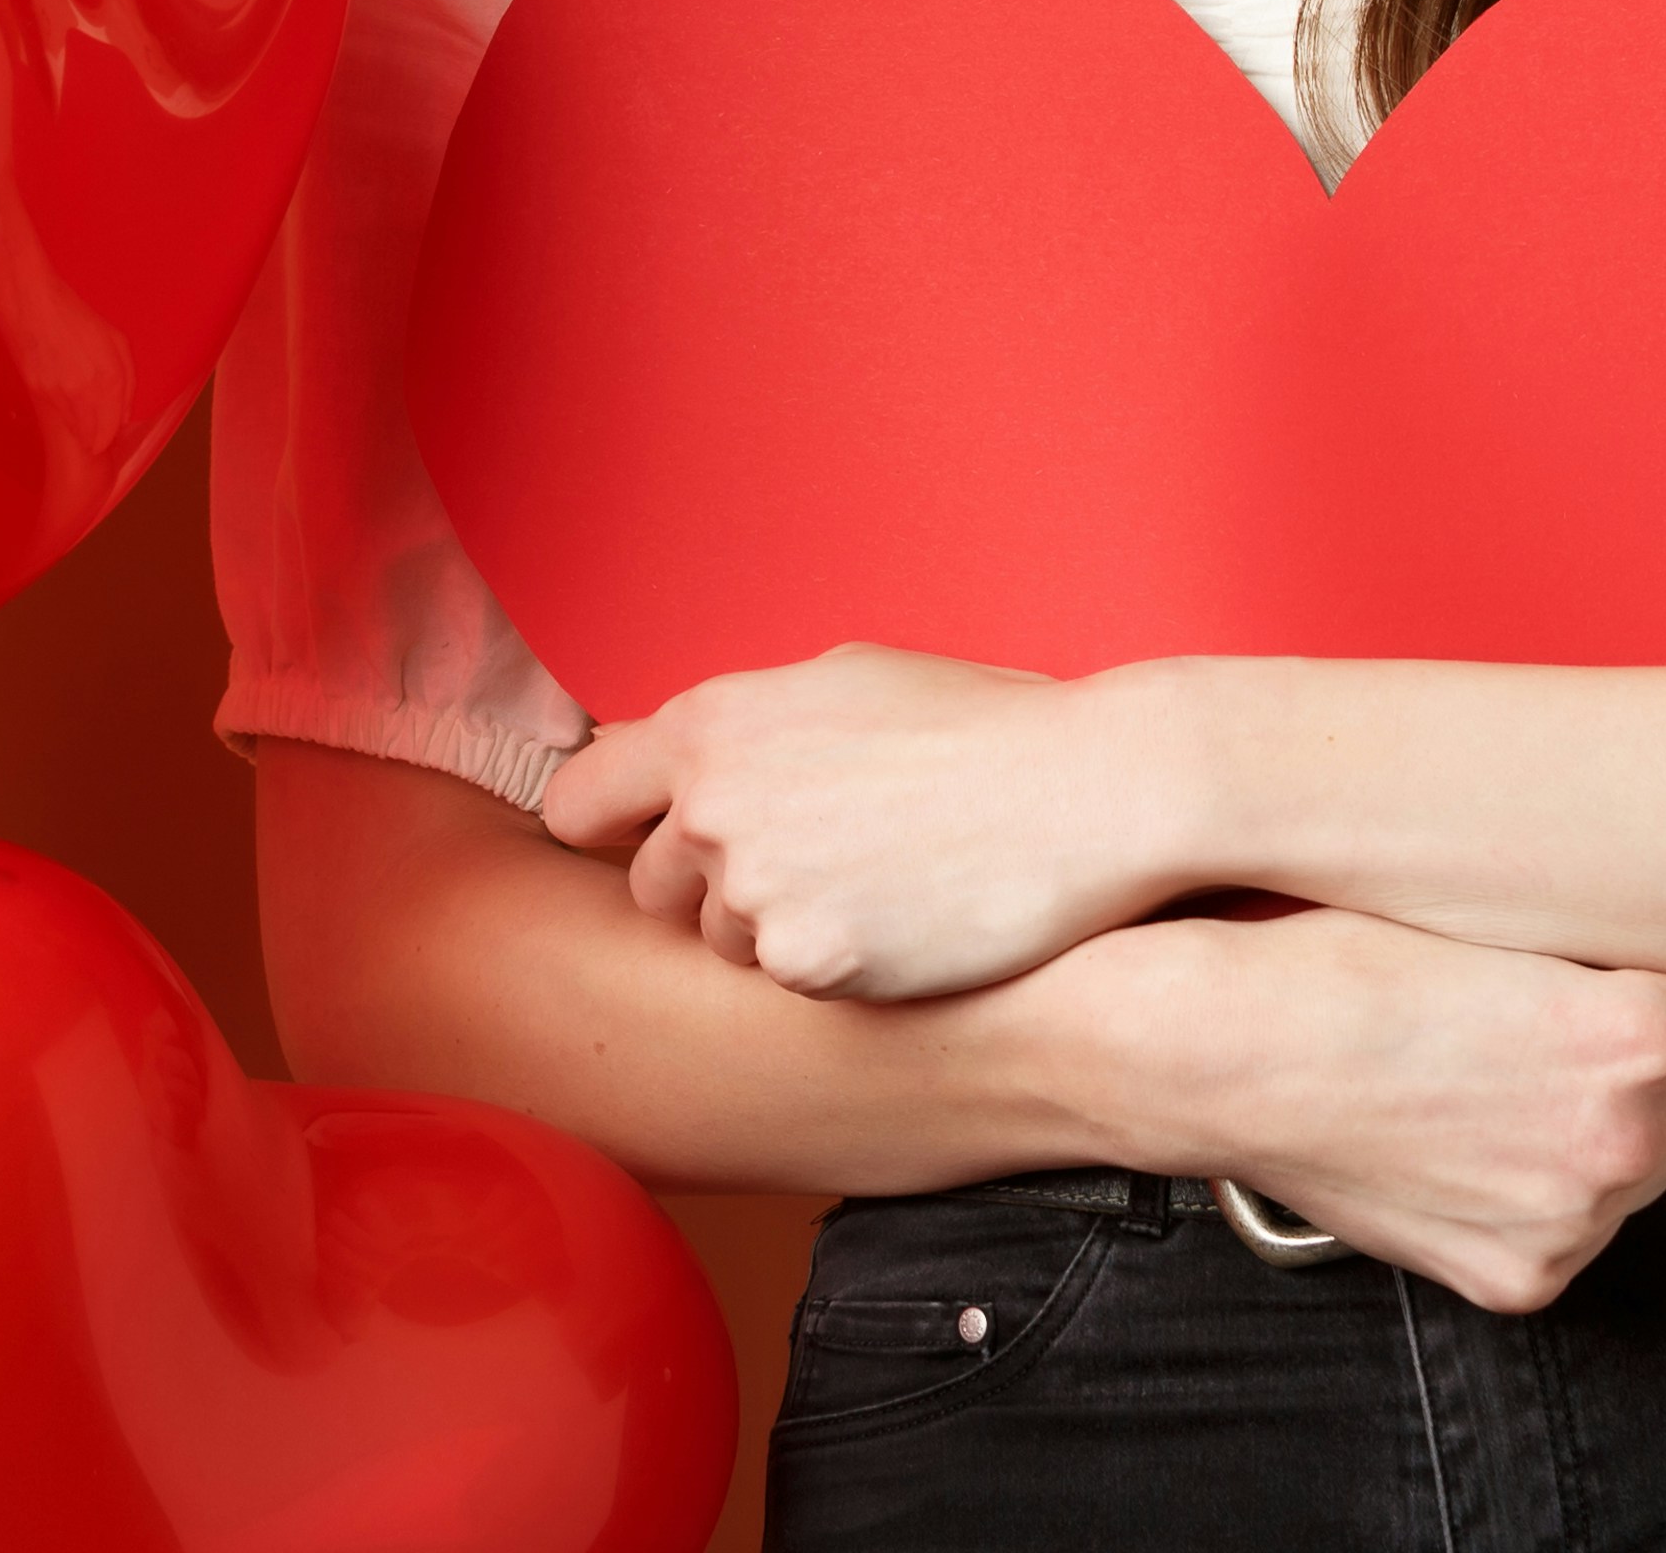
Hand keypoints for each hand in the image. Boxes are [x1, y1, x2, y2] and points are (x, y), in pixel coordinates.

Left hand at [540, 646, 1193, 999]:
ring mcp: (754, 887)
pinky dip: (830, 965)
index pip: (579, 799)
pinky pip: (783, 982)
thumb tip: (663, 753)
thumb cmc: (980, 726)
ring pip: (718, 941)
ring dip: (773, 929)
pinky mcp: (805, 961)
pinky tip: (898, 922)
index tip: (638, 845)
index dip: (608, 829)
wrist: (1085, 790)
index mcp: (712, 722)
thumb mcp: (841, 683)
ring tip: (871, 882)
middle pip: (649, 886)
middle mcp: (712, 803)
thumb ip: (740, 729)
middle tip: (805, 866)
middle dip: (707, 887)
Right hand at [1045, 905, 1665, 1316]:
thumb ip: (1603, 927)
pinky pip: (1575, 1220)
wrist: (1204, 1052)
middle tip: (1548, 1006)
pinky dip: (1536, 1183)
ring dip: (1597, 1116)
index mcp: (1635, 1039)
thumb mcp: (1480, 900)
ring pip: (1644, 1154)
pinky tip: (1465, 1128)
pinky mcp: (1521, 1278)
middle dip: (1648, 1045)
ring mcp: (1571, 1223)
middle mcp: (1620, 1144)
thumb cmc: (1319, 955)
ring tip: (1492, 1066)